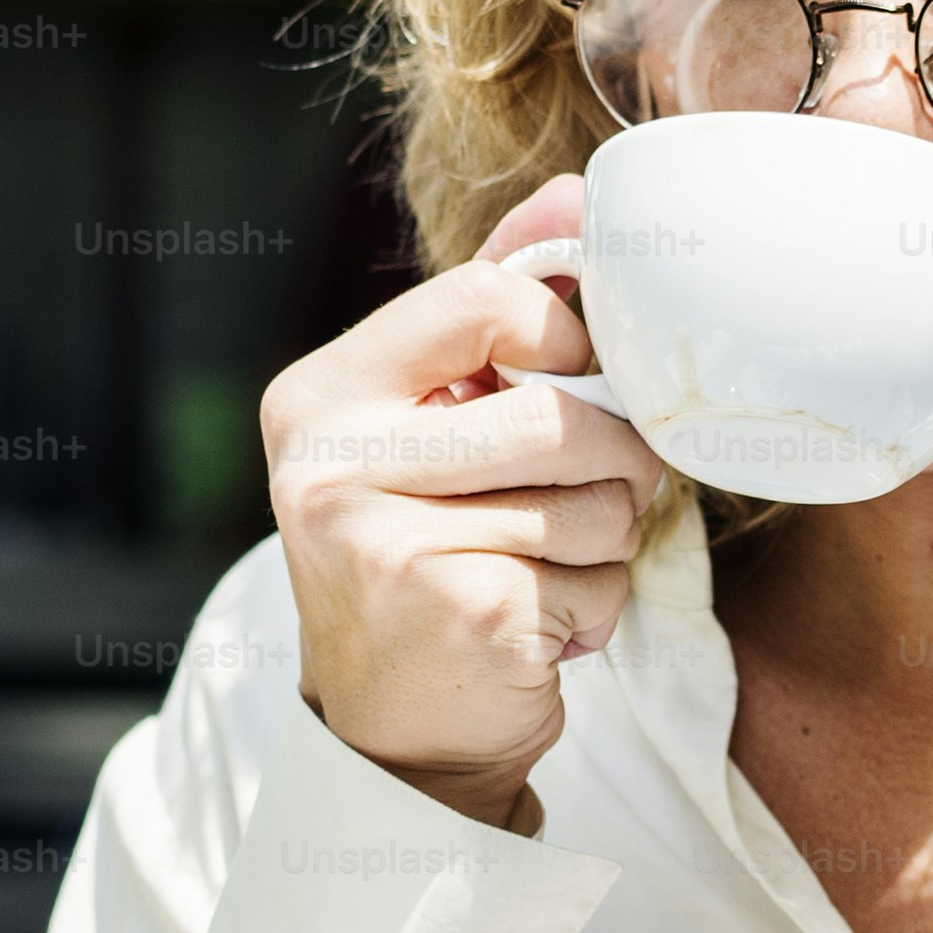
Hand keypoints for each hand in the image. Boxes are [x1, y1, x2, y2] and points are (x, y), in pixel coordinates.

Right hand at [258, 174, 665, 828]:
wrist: (391, 736)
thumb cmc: (421, 555)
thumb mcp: (426, 423)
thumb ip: (493, 310)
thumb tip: (579, 196)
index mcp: (321, 398)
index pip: (491, 299)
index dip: (564, 339)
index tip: (565, 383)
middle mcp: (334, 467)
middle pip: (559, 411)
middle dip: (610, 459)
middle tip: (593, 494)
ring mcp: (392, 547)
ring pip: (595, 502)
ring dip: (605, 543)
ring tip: (547, 570)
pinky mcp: (464, 617)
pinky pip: (598, 581)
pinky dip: (596, 610)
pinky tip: (540, 631)